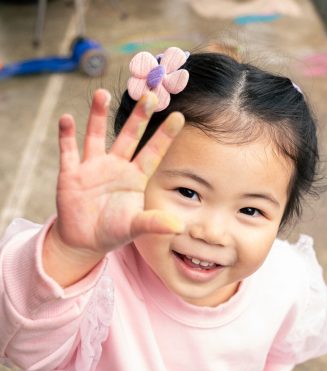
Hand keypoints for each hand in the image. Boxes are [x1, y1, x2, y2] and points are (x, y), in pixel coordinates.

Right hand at [44, 89, 184, 285]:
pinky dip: (66, 136)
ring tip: (102, 94)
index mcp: (135, 177)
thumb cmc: (114, 231)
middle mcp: (116, 166)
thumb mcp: (135, 227)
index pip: (153, 153)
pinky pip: (68, 151)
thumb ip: (154, 223)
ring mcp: (93, 167)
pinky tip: (67, 119)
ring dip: (97, 115)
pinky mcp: (72, 174)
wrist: (85, 240)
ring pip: (96, 136)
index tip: (179, 116)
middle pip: (129, 137)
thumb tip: (180, 226)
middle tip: (149, 94)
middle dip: (138, 117)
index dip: (165, 136)